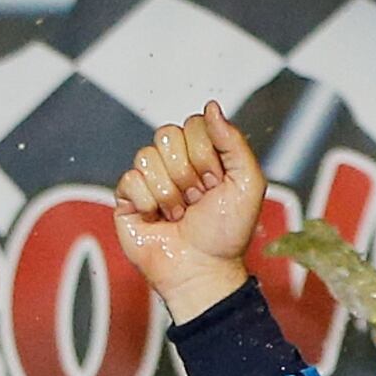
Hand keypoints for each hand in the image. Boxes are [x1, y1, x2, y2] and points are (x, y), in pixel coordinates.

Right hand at [111, 100, 264, 322]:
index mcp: (202, 153)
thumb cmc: (227, 233)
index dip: (207, 154)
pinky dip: (149, 204)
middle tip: (197, 201)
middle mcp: (174, 161)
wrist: (203, 270)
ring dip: (170, 193)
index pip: (193, 124)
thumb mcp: (248, 185)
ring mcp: (149, 177)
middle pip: (167, 134)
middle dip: (188, 174)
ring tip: (179, 214)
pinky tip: (158, 220)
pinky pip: (130, 179)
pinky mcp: (127, 196)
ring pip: (147, 156)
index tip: (217, 183)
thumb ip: (234, 142)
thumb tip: (210, 106)